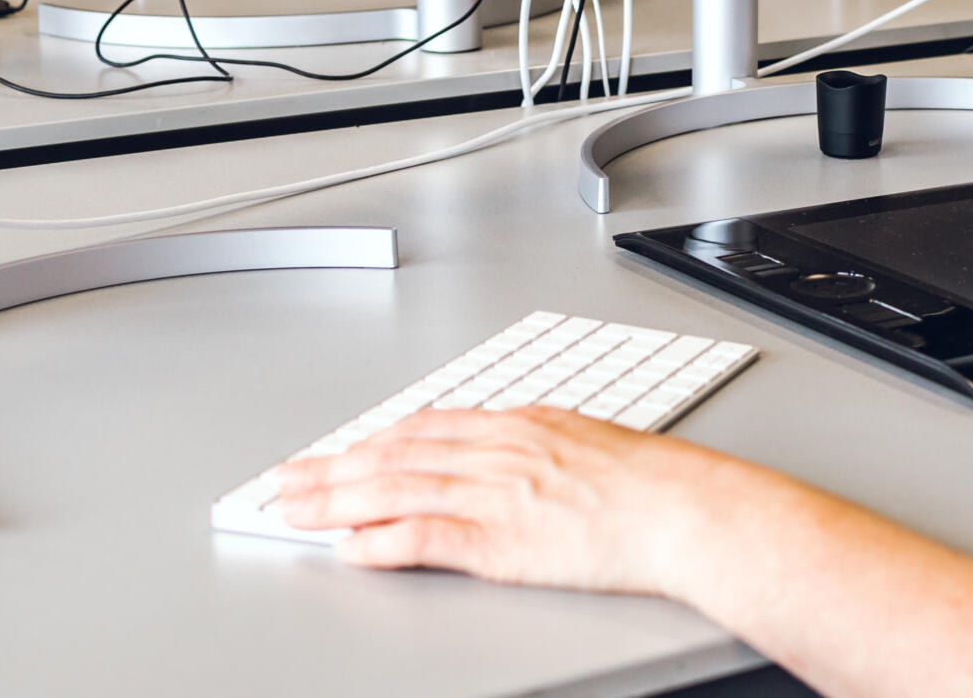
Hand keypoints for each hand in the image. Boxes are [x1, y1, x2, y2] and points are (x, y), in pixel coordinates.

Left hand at [271, 407, 746, 592]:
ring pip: (397, 490)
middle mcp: (498, 451)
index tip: (338, 450)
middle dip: (334, 468)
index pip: (425, 427)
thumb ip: (539, 443)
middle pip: (396, 455)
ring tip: (297, 512)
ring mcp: (497, 494)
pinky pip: (426, 538)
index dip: (372, 440)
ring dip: (338, 502)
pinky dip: (382, 541)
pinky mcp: (502, 541)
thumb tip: (512, 451)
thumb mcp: (587, 440)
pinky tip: (351, 548)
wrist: (684, 509)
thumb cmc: (653, 482)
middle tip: (288, 480)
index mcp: (519, 424)